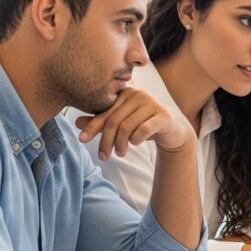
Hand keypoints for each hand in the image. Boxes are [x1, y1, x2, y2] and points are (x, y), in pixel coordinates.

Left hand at [74, 88, 193, 159]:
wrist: (173, 129)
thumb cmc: (144, 123)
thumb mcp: (122, 123)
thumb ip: (102, 121)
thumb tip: (77, 123)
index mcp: (125, 93)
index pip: (104, 112)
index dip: (92, 126)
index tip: (82, 140)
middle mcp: (138, 95)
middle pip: (114, 121)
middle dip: (106, 141)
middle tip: (103, 156)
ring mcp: (152, 104)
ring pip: (127, 127)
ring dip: (121, 144)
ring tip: (120, 153)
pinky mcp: (163, 116)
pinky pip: (143, 130)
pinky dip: (136, 140)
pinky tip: (135, 144)